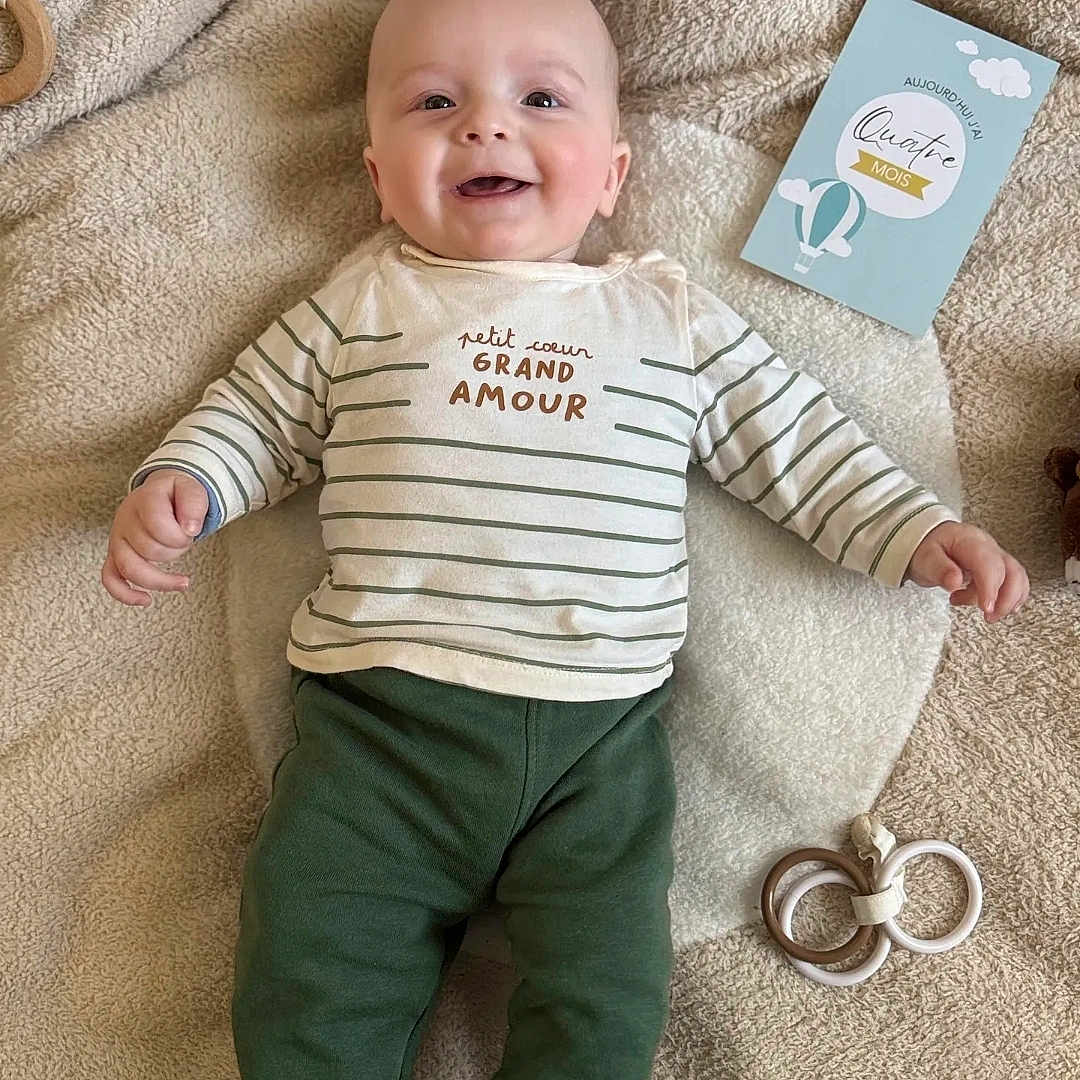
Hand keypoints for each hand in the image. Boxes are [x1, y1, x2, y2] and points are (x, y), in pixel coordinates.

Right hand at [101, 469, 208, 606]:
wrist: (161, 492)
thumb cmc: (176, 493)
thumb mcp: (191, 488)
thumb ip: (193, 503)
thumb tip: (191, 529)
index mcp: (143, 500)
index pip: (158, 525)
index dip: (180, 534)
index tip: (193, 531)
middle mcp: (125, 520)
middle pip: (149, 549)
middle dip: (176, 550)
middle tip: (186, 541)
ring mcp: (117, 539)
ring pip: (130, 568)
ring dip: (161, 578)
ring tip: (183, 582)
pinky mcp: (116, 555)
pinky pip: (110, 578)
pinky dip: (125, 594)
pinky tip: (146, 600)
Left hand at [904, 521, 1028, 621]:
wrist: (931, 542)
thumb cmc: (929, 550)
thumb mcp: (925, 558)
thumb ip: (939, 569)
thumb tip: (954, 582)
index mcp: (969, 541)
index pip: (989, 564)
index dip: (991, 588)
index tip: (986, 608)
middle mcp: (988, 547)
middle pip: (1012, 572)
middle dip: (1004, 599)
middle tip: (988, 616)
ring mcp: (996, 557)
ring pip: (1017, 579)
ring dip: (1006, 601)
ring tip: (985, 613)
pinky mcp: (999, 568)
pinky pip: (1014, 583)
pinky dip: (1007, 599)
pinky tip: (991, 606)